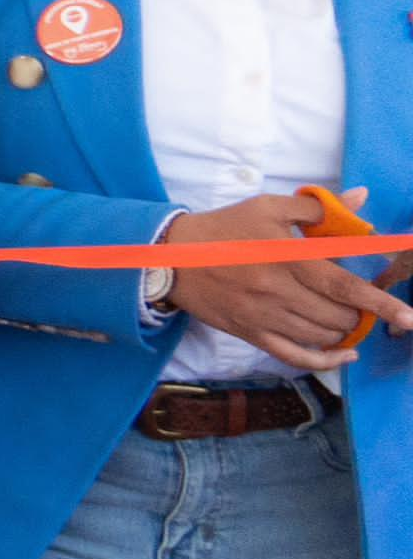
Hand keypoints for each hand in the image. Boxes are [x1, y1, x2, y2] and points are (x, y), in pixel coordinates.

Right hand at [165, 190, 412, 372]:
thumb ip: (318, 207)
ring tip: (348, 319)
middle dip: (361, 314)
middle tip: (365, 304)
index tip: (409, 316)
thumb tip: (362, 199)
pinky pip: (294, 356)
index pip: (344, 287)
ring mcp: (263, 317)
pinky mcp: (250, 333)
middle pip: (337, 317)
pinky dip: (324, 360)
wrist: (170, 256)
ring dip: (344, 331)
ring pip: (321, 337)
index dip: (381, 303)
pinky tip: (343, 354)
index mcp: (287, 259)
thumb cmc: (225, 228)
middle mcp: (277, 293)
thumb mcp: (269, 207)